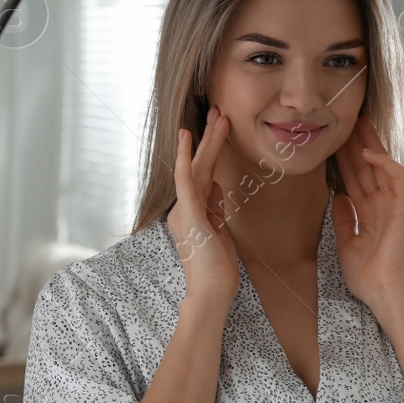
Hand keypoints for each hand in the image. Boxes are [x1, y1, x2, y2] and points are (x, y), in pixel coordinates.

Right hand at [168, 107, 240, 308]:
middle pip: (198, 165)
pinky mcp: (189, 214)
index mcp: (191, 211)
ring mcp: (184, 209)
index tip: (218, 129)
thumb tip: (216, 187)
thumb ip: (215, 208)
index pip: (202, 174)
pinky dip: (185, 156)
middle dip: (209, 137)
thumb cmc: (218, 266)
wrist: (211, 291)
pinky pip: (185, 179)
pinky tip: (186, 136)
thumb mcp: (220, 230)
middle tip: (218, 111)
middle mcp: (183, 207)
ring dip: (207, 140)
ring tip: (218, 116)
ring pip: (196, 166)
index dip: (210, 151)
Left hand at [332, 115, 403, 314]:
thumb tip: (338, 196)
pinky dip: (385, 163)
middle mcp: (383, 205)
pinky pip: (398, 177)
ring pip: (382, 166)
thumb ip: (344, 218)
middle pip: (368, 168)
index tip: (331, 141)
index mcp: (370, 213)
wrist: (382, 291)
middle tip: (344, 121)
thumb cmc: (366, 275)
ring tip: (357, 124)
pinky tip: (368, 152)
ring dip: (370, 145)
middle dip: (355, 144)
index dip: (344, 160)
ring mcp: (395, 204)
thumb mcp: (346, 242)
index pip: (356, 179)